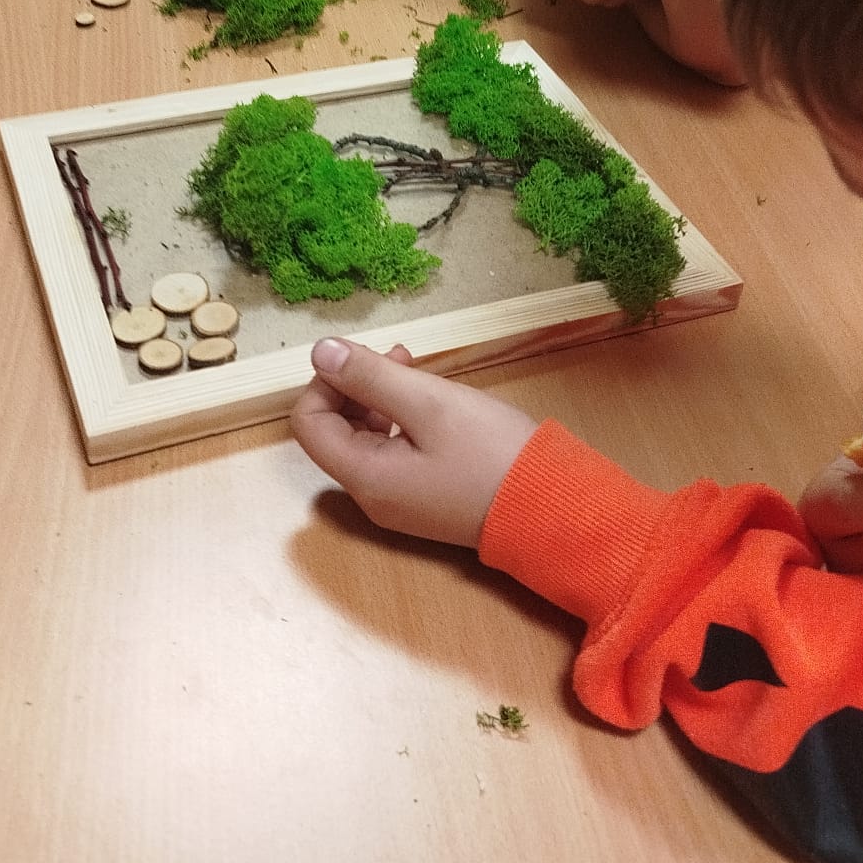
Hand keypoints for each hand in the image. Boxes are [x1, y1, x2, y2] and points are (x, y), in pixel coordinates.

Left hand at [291, 337, 537, 547]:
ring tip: (418, 373)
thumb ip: (370, 376)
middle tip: (399, 357)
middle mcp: (372, 496)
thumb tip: (319, 352)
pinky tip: (433, 403)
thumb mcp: (429, 403)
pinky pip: (392, 453)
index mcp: (364, 475)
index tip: (366, 358)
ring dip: (379, 400)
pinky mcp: (423, 499)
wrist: (553, 510)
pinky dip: (400, 421)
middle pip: (334, 432)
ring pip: (364, 440)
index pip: (309, 423)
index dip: (326, 382)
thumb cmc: (491, 453)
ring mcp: (398, 502)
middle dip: (355, 387)